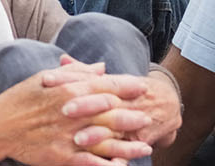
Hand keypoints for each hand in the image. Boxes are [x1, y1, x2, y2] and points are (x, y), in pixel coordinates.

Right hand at [0, 62, 152, 164]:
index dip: (127, 86)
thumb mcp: (47, 77)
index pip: (106, 86)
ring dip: (127, 145)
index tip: (143, 87)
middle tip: (148, 116)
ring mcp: (68, 136)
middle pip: (112, 113)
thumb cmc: (21, 99)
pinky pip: (89, 162)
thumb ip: (77, 73)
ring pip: (105, 141)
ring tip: (145, 147)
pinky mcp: (61, 156)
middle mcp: (73, 112)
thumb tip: (102, 67)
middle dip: (133, 115)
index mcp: (70, 90)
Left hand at [56, 65, 178, 148]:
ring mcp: (134, 120)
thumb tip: (62, 59)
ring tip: (78, 139)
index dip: (69, 79)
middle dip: (84, 105)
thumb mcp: (111, 80)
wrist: (168, 105)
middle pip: (103, 101)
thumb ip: (84, 72)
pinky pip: (127, 149)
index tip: (47, 80)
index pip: (89, 78)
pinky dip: (116, 157)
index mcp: (114, 83)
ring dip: (97, 134)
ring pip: (114, 128)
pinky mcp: (141, 140)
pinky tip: (103, 163)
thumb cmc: (130, 93)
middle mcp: (124, 100)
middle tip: (63, 109)